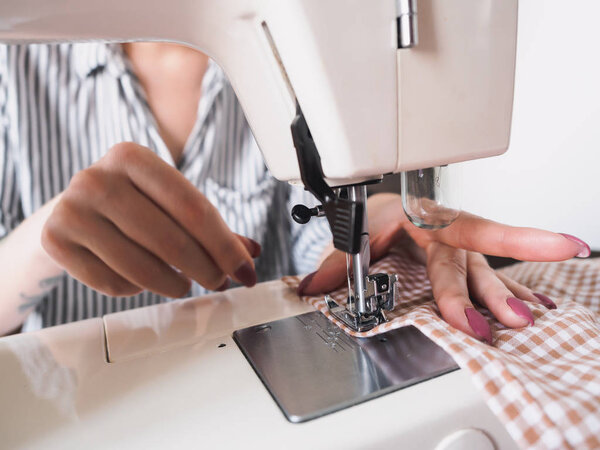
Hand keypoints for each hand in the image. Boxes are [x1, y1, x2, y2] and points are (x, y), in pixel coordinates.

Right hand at [42, 143, 259, 297]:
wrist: (68, 210)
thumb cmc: (130, 205)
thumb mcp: (167, 203)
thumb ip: (210, 227)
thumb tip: (251, 253)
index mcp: (132, 156)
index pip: (193, 208)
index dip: (225, 246)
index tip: (246, 270)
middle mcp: (97, 177)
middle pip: (170, 240)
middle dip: (206, 270)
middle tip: (220, 282)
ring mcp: (71, 209)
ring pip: (141, 267)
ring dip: (174, 284)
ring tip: (183, 284)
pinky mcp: (56, 241)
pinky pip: (113, 283)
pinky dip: (136, 288)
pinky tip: (141, 279)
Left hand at [298, 193, 589, 342]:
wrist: (392, 203)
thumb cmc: (378, 213)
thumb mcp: (356, 232)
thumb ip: (336, 263)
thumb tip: (311, 289)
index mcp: (421, 218)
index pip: (449, 242)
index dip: (465, 279)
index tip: (479, 308)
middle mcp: (448, 233)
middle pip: (471, 265)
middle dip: (490, 295)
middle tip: (510, 320)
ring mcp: (462, 248)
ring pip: (486, 271)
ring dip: (507, 296)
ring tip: (527, 319)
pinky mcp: (468, 260)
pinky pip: (494, 274)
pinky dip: (515, 288)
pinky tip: (537, 303)